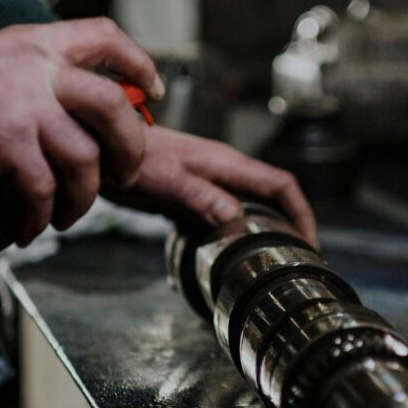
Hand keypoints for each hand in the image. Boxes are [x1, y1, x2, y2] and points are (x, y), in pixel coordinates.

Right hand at [0, 19, 164, 244]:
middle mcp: (39, 69)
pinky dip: (41, 217)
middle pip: (114, 107)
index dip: (138, 64)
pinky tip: (32, 228)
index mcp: (38, 44)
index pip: (106, 36)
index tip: (151, 92)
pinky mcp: (6, 142)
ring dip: (83, 198)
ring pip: (86, 159)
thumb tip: (82, 118)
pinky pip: (43, 191)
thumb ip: (42, 79)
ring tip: (67, 215)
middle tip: (123, 175)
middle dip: (130, 149)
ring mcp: (25, 106)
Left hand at [108, 125, 317, 245]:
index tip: (310, 244)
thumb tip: (235, 217)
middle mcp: (224, 169)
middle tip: (297, 260)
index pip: (282, 184)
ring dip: (268, 228)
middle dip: (292, 224)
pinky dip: (240, 229)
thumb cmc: (129, 161)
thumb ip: (200, 196)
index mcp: (226, 164)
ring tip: (273, 260)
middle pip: (273, 195)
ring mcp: (209, 178)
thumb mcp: (166, 181)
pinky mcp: (193, 190)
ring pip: (252, 203)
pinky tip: (233, 251)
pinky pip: (229, 209)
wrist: (98, 147)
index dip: (302, 213)